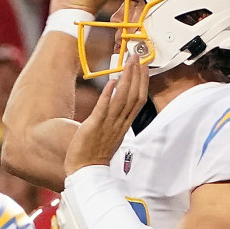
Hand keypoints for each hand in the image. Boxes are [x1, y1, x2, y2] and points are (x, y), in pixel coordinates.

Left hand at [63, 57, 148, 173]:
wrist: (86, 171)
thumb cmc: (95, 155)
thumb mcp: (111, 135)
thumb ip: (115, 120)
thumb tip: (116, 108)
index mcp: (124, 125)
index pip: (139, 99)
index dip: (142, 82)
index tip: (143, 66)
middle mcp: (119, 123)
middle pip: (134, 95)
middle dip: (137, 74)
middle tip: (137, 56)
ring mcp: (108, 125)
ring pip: (122, 99)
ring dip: (126, 79)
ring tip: (128, 62)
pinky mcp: (94, 126)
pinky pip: (104, 109)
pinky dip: (108, 95)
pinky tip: (111, 82)